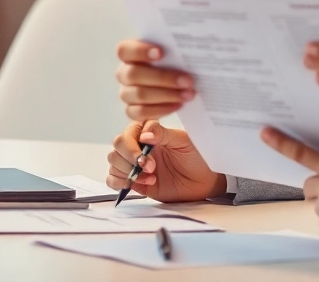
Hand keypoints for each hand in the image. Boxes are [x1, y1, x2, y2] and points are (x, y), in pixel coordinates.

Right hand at [105, 120, 226, 202]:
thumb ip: (163, 134)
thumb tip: (144, 134)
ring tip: (150, 178)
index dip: (133, 146)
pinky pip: (113, 179)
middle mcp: (139, 146)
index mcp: (149, 133)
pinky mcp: (135, 181)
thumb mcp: (183, 142)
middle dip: (129, 159)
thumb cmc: (197, 157)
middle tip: (151, 168)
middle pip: (117, 147)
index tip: (149, 158)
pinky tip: (139, 184)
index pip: (128, 133)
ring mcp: (135, 164)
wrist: (205, 181)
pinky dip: (120, 182)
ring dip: (127, 171)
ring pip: (113, 162)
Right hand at [115, 40, 195, 120]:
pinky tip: (179, 104)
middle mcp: (124, 73)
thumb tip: (187, 47)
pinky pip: (141, 113)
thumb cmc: (172, 61)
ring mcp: (126, 93)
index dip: (139, 51)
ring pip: (139, 95)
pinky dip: (162, 109)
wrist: (175, 83)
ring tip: (188, 94)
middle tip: (188, 80)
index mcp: (129, 53)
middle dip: (163, 78)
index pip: (124, 50)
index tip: (161, 53)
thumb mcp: (172, 51)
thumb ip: (174, 47)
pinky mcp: (132, 110)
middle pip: (133, 74)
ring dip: (167, 95)